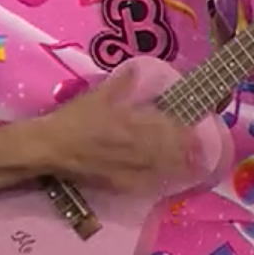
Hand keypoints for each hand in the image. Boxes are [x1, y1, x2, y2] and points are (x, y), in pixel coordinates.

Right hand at [35, 72, 190, 194]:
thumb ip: (122, 83)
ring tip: (195, 166)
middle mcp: (135, 148)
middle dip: (189, 151)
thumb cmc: (74, 119)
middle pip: (170, 151)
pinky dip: (161, 181)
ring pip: (162, 169)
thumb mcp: (97, 95)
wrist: (51, 147)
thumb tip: (138, 70)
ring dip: (181, 167)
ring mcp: (128, 168)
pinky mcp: (119, 184)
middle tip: (202, 150)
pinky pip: (147, 184)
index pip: (167, 128)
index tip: (198, 129)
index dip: (186, 131)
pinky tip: (168, 180)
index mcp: (131, 123)